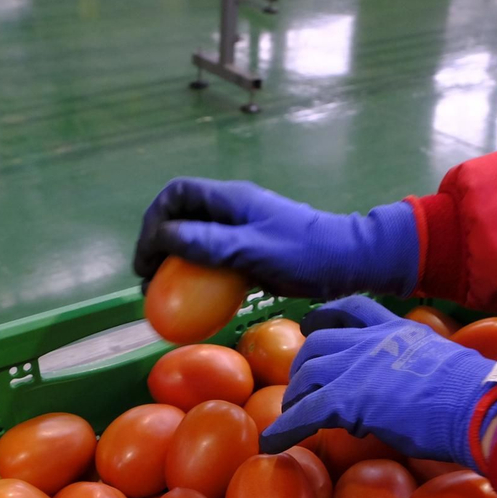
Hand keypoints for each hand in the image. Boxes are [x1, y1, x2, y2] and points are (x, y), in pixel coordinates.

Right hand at [132, 178, 419, 299]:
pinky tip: (195, 303)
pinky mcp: (252, 251)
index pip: (178, 194)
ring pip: (196, 239)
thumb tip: (164, 238)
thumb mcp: (253, 249)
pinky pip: (215, 258)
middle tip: (148, 278)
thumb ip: (209, 243)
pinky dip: (199, 275)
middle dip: (159, 243)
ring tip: (163, 293)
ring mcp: (242, 230)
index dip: (155, 219)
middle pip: (182, 216)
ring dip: (176, 262)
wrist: (349, 261)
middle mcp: (232, 209)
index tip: (148, 255)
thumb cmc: (305, 252)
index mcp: (231, 198)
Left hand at [260, 297, 496, 469]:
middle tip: (303, 389)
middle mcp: (371, 340)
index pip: (349, 308)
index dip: (323, 318)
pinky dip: (284, 428)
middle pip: (317, 343)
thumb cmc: (477, 394)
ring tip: (294, 417)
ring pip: (306, 374)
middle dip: (304, 365)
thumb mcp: (444, 364)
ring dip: (296, 397)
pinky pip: (302, 413)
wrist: (479, 403)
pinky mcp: (347, 398)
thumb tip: (412, 390)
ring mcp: (356, 366)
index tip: (312, 325)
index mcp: (396, 329)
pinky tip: (274, 442)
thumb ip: (418, 367)